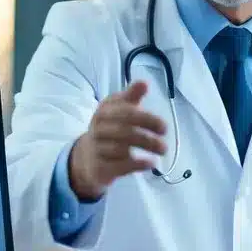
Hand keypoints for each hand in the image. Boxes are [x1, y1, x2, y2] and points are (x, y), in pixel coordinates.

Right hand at [68, 81, 166, 200]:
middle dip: (148, 136)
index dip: (148, 119)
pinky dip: (137, 164)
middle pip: (124, 131)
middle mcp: (98, 129)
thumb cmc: (108, 129)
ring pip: (121, 148)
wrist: (87, 158)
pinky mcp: (99, 167)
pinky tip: (151, 163)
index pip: (127, 113)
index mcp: (104, 112)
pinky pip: (119, 165)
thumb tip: (144, 83)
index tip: (164, 127)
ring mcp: (97, 149)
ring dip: (145, 149)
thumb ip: (131, 97)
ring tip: (162, 150)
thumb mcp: (117, 110)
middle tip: (165, 143)